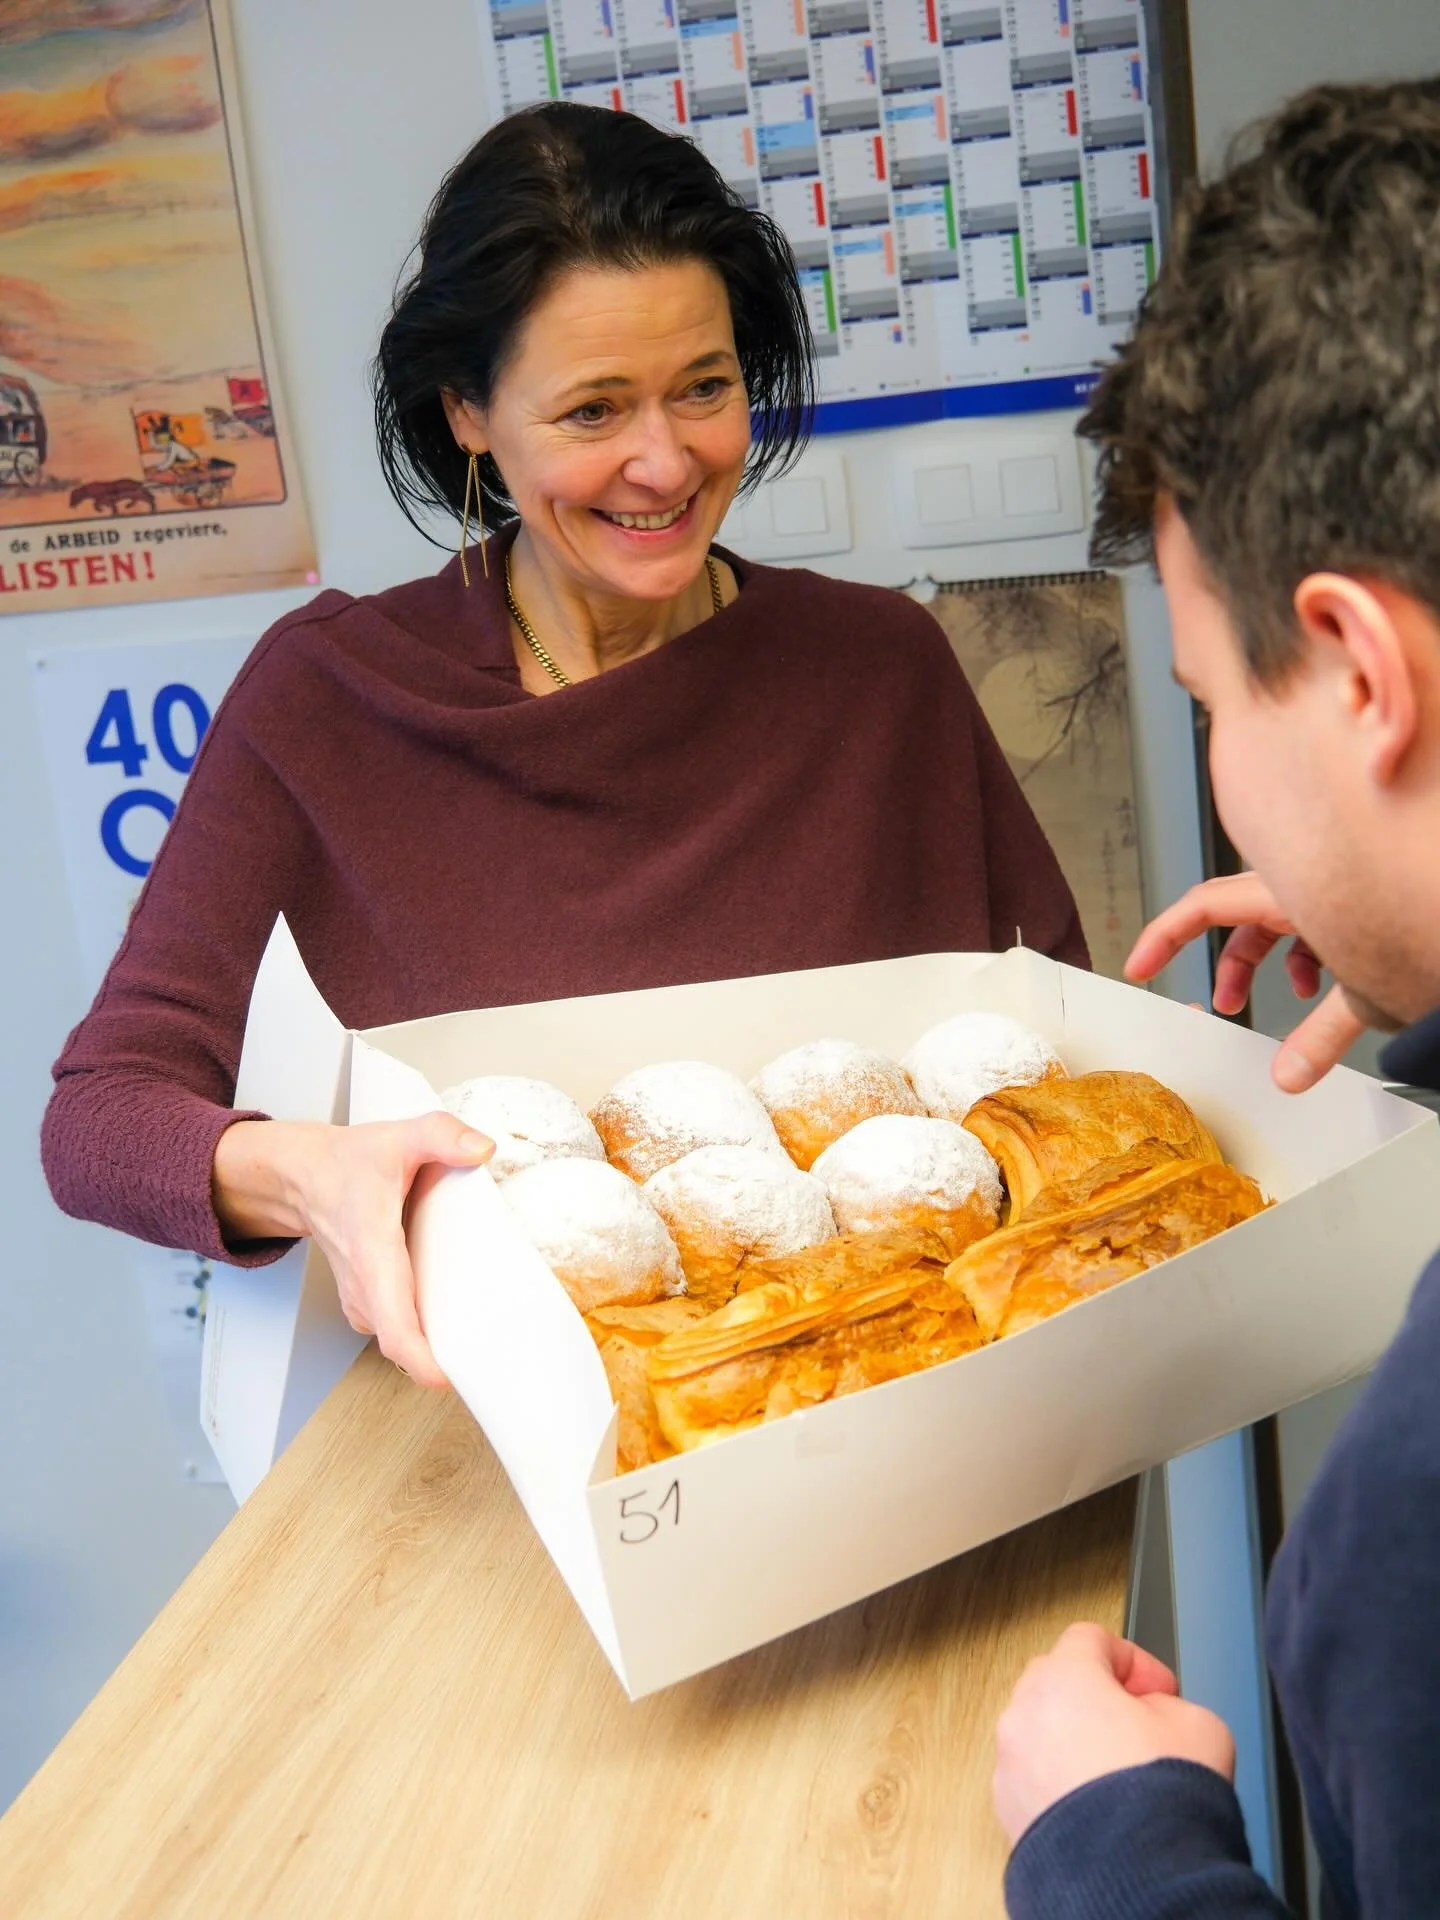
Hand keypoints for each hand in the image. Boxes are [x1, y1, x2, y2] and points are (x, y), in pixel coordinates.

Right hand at [212, 1113, 494, 1387]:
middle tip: (497, 1354)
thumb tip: (482, 1149)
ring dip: (439, 1342)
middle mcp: (365, 1288)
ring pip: (403, 1339)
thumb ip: (441, 1135)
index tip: (449, 1378)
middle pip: (405, 1345)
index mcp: (373, 1253)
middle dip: (448, 1357)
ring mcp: (364, 1302)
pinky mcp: (369, 1305)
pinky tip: (458, 1313)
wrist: (303, 1177)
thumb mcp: (398, 1137)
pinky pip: (400, 1330)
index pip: (394, 1326)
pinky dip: (427, 1330)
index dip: (420, 1359)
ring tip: (486, 1333)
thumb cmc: (347, 1164)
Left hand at [993, 1622, 1234, 1846]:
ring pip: (1042, 1733)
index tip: (1159, 1689)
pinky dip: (1063, 1785)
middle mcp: (1025, 1714)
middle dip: (1099, 1696)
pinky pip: (1035, 1780)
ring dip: (1078, 1743)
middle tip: (1140, 1725)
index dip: (1135, 1660)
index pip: (1091, 1638)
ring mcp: (1011, 1765)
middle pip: (1058, 1680)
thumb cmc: (1160, 1802)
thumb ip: (1171, 1702)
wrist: (1138, 1879)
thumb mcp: (1199, 1723)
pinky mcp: (1009, 1813)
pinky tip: (1103, 1810)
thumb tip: (1157, 1714)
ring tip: (1123, 1775)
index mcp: (1064, 1677)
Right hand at [1125, 872, 1366, 1091]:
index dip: (1164, 936)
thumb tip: (1288, 1076)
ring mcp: (1326, 890)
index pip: (1207, 904)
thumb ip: (1323, 1036)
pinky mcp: (1349, 903)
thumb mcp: (1364, 991)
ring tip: (1247, 1002)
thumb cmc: (1425, 924)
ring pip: (1269, 922)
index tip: (1140, 967)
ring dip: (1253, 965)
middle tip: (1213, 1004)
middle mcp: (1302, 883)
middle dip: (1222, 965)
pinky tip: (1309, 985)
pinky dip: (1295, 957)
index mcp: (1292, 889)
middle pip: (1236, 914)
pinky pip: (1302, 925)